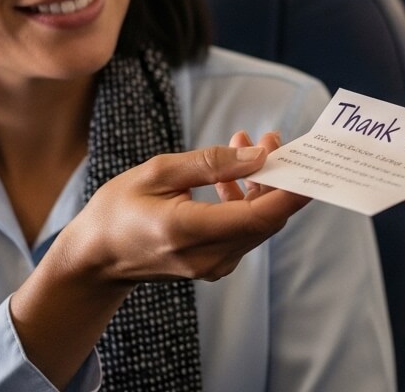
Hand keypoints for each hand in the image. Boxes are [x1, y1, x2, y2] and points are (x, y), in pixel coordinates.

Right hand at [74, 139, 310, 283]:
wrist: (96, 259)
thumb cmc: (118, 209)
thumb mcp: (157, 173)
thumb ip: (210, 163)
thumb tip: (259, 155)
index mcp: (188, 231)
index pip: (259, 216)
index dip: (291, 191)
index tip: (308, 162)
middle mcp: (206, 256)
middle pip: (265, 219)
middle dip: (278, 176)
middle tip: (271, 138)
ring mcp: (212, 266)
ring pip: (257, 225)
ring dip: (261, 185)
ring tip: (247, 143)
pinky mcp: (214, 265)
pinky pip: (243, 231)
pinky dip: (246, 201)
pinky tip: (230, 175)